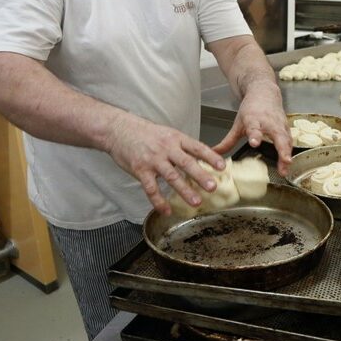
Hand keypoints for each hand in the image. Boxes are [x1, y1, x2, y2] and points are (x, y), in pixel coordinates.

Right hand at [105, 113, 224, 215]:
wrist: (119, 130)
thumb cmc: (146, 133)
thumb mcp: (169, 134)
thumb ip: (185, 146)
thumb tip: (206, 156)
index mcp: (176, 139)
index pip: (197, 147)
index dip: (211, 157)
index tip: (222, 167)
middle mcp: (166, 149)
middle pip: (186, 163)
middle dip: (200, 176)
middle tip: (212, 186)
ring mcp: (153, 160)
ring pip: (171, 177)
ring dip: (184, 191)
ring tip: (196, 201)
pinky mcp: (140, 170)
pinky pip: (151, 188)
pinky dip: (158, 201)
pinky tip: (166, 210)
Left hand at [213, 82, 291, 174]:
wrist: (264, 93)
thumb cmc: (251, 109)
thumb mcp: (238, 124)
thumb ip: (227, 141)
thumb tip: (213, 153)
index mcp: (254, 119)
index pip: (255, 128)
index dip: (255, 136)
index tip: (254, 143)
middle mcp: (269, 122)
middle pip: (277, 135)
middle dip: (281, 149)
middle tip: (284, 160)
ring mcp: (280, 125)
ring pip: (286, 140)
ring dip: (287, 154)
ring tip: (286, 168)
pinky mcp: (287, 128)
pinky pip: (289, 141)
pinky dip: (289, 152)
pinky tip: (287, 164)